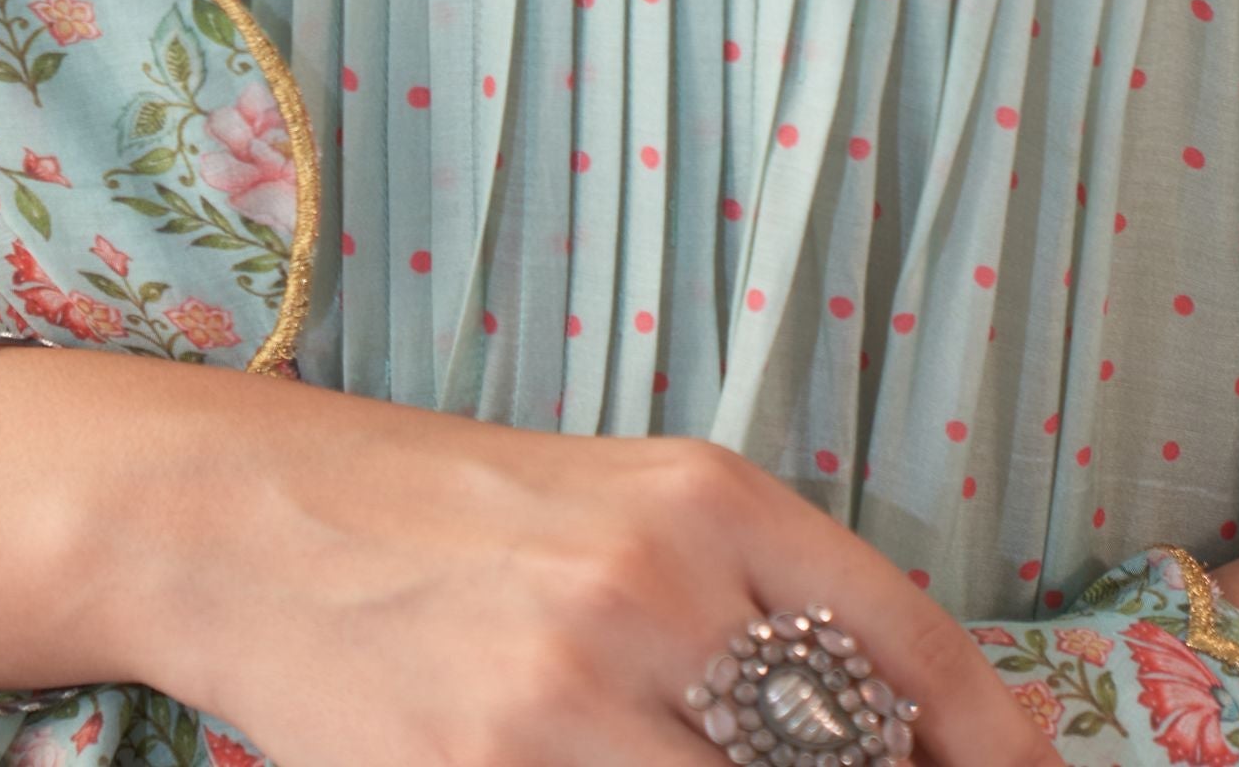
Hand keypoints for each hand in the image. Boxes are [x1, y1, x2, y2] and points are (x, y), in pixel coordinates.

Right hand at [123, 369, 1066, 766]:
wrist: (247, 517)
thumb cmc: (449, 515)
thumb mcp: (620, 508)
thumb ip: (754, 603)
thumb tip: (912, 733)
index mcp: (702, 498)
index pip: (912, 651)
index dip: (991, 745)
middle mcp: (652, 588)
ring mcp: (566, 699)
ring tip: (690, 762)